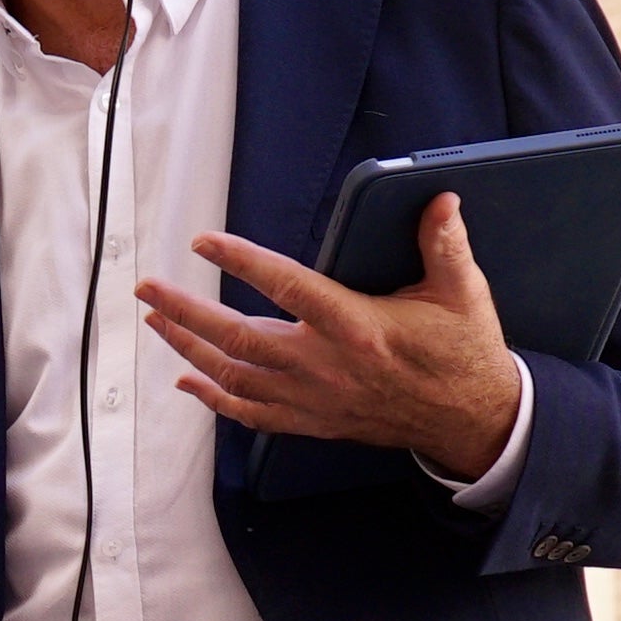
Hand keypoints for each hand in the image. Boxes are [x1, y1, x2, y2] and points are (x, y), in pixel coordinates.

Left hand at [138, 194, 521, 472]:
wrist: (472, 421)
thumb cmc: (464, 352)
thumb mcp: (462, 293)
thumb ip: (444, 244)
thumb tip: (440, 199)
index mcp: (356, 327)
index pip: (285, 286)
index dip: (240, 261)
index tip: (202, 242)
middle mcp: (325, 366)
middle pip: (238, 337)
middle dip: (185, 311)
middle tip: (148, 288)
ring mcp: (315, 399)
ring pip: (235, 376)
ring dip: (189, 349)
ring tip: (157, 321)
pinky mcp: (314, 421)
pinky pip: (251, 414)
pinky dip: (214, 398)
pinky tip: (188, 381)